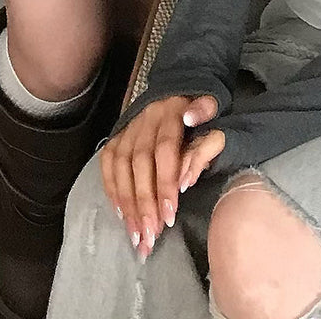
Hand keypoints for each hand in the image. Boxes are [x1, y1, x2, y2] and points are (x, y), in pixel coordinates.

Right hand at [99, 94, 222, 258]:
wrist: (179, 85)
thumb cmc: (200, 110)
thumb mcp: (213, 107)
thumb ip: (207, 121)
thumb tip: (190, 137)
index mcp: (172, 112)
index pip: (165, 150)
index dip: (165, 183)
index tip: (169, 216)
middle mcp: (146, 119)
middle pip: (140, 163)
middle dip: (145, 202)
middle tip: (151, 235)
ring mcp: (129, 126)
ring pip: (122, 166)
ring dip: (127, 203)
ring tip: (136, 233)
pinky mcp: (118, 135)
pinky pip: (108, 163)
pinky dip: (111, 188)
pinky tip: (120, 213)